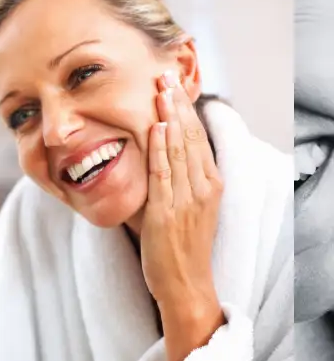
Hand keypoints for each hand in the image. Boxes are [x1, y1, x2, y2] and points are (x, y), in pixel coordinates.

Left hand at [140, 73, 224, 360]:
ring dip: (170, 116)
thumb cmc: (178, 248)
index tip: (173, 85)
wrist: (185, 285)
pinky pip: (165, 173)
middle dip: (177, 104)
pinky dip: (163, 148)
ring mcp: (188, 199)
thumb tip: (151, 153)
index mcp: (210, 184)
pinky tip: (159, 126)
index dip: (185, 110)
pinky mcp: (169, 212)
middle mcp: (203, 188)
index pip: (197, 138)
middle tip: (165, 75)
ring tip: (162, 89)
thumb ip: (171, 180)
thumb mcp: (181, 207)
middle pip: (190, 136)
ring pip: (180, 149)